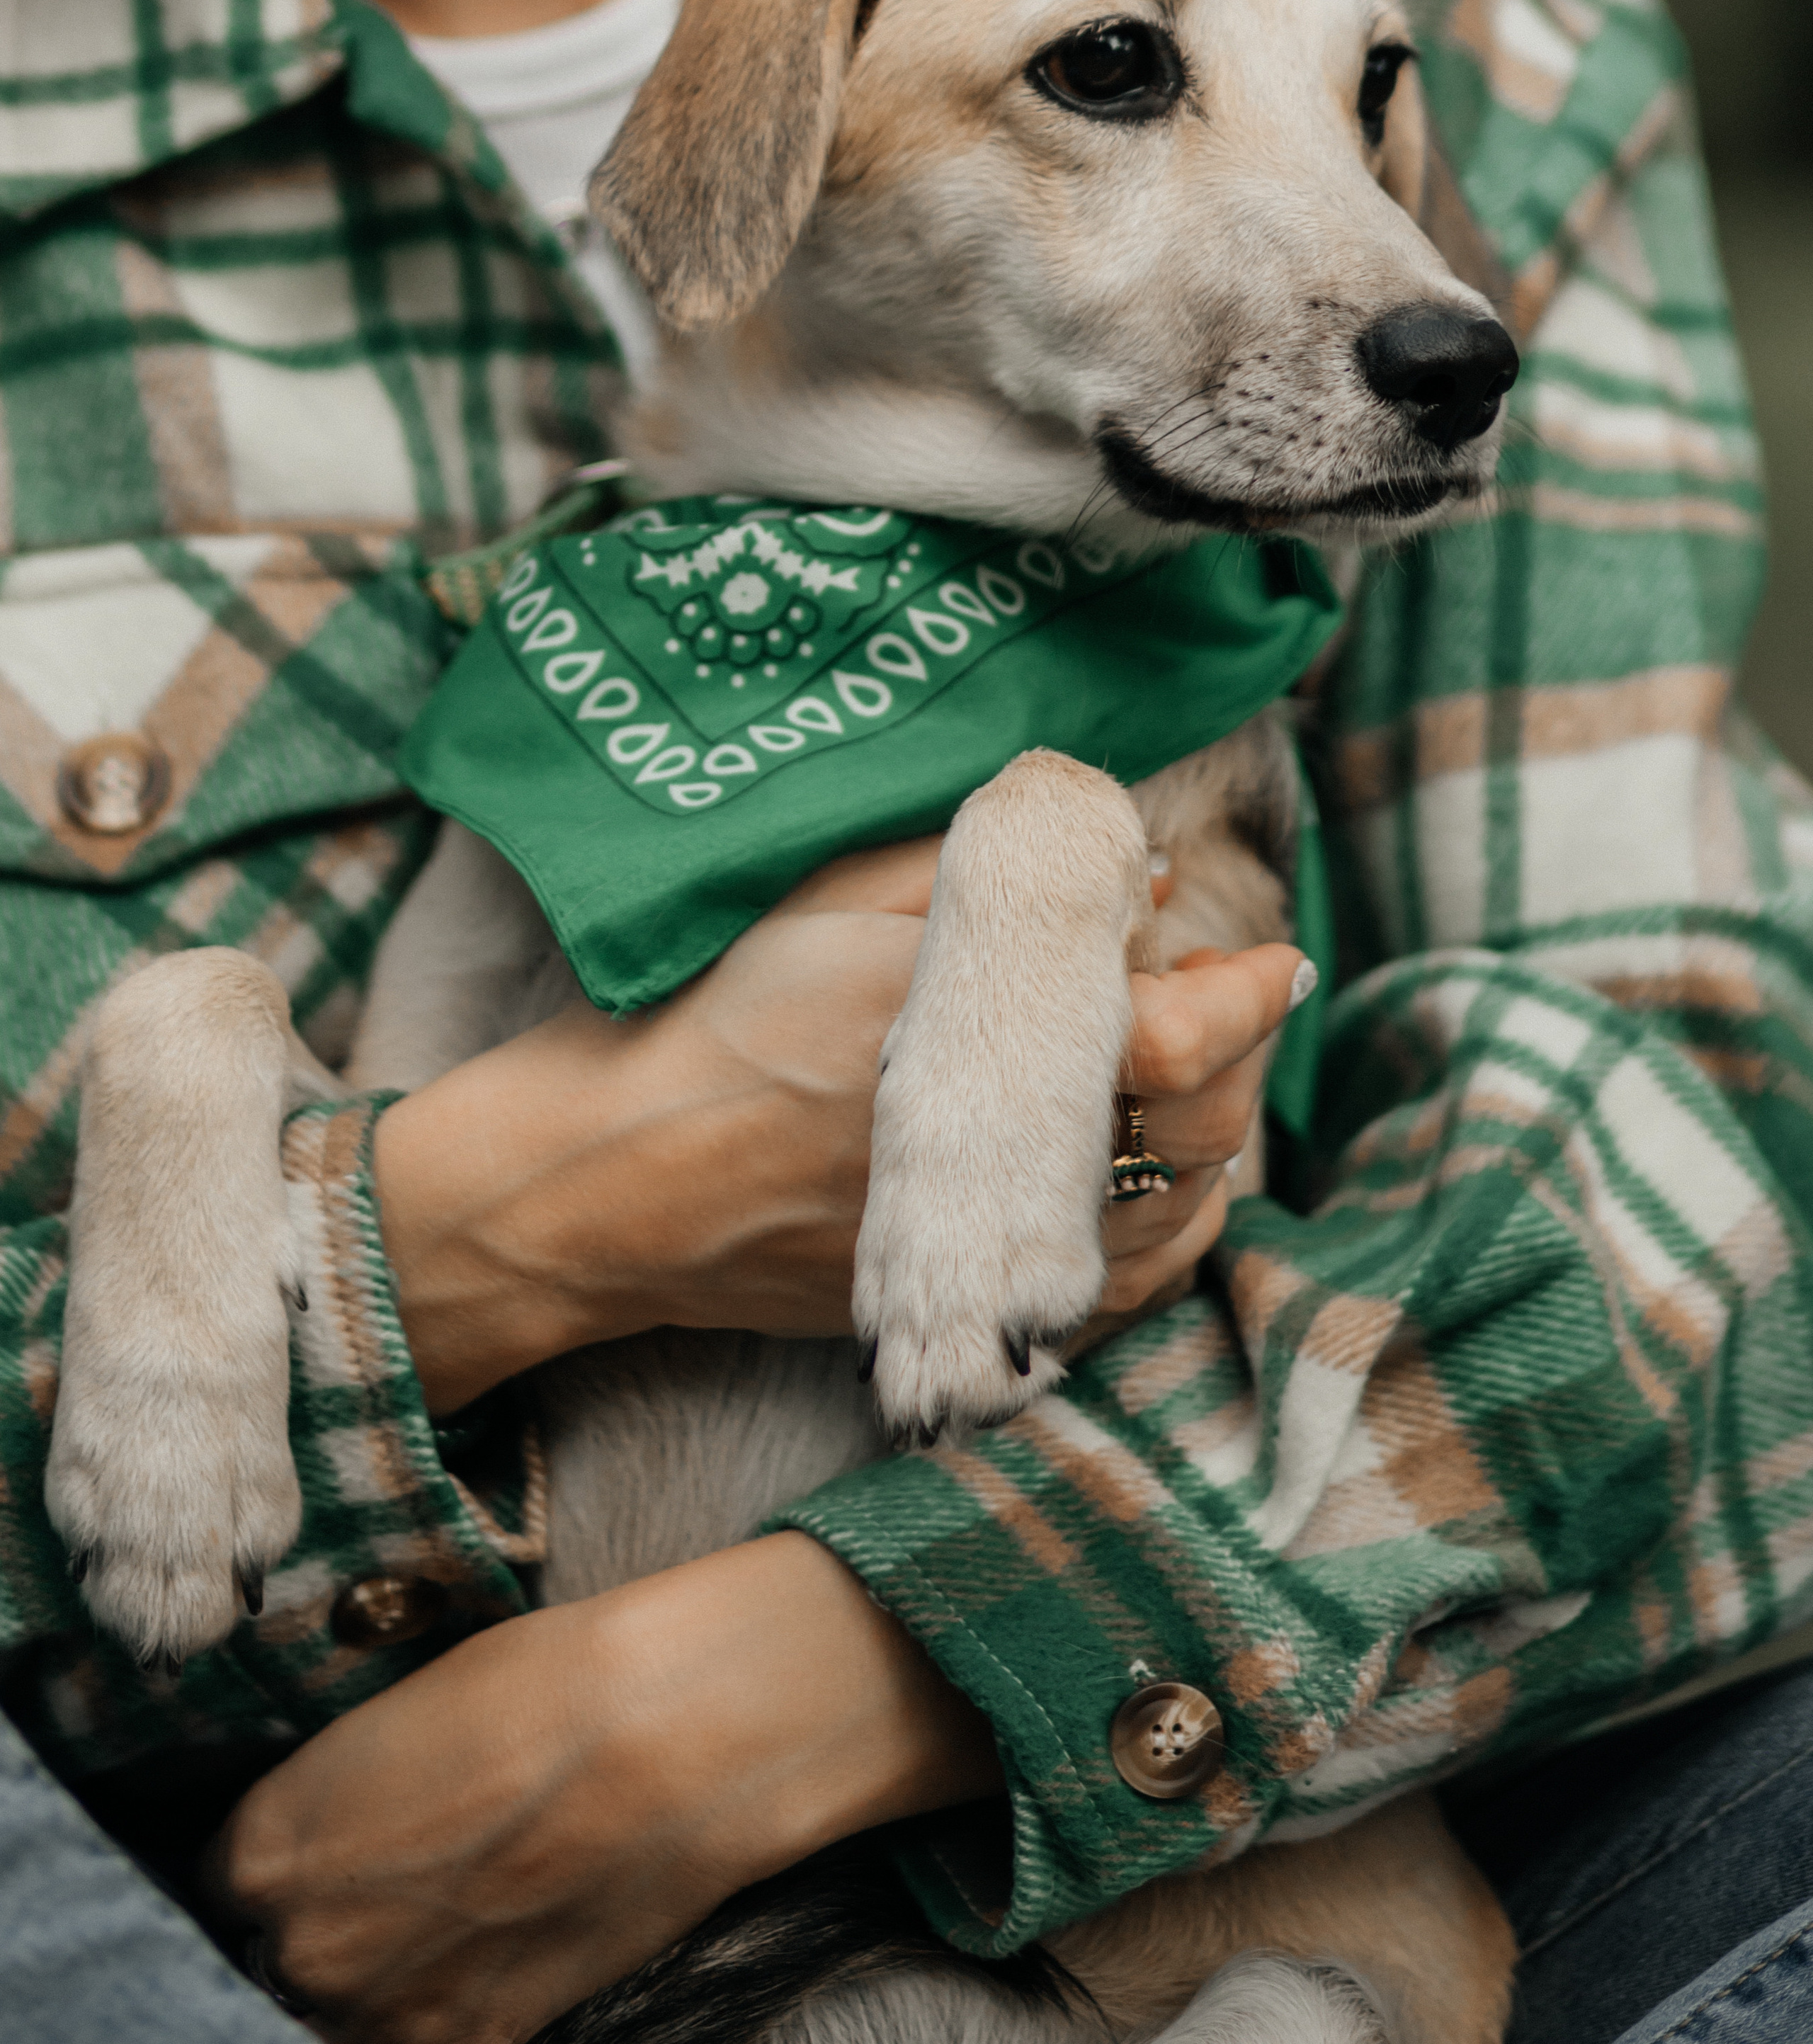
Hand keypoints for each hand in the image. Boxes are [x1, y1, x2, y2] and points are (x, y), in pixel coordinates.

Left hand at [218, 1533, 998, 2043]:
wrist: (670, 1739)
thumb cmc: (542, 1687)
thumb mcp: (405, 1710)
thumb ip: (345, 1795)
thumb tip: (347, 1831)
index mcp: (265, 1850)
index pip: (228, 1881)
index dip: (289, 1855)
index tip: (334, 1837)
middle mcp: (304, 1950)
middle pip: (284, 1959)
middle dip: (334, 1922)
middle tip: (407, 1872)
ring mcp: (390, 2014)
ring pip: (350, 2014)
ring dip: (386, 1976)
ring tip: (456, 1911)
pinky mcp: (479, 2043)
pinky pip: (429, 2039)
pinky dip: (452, 2005)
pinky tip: (499, 1944)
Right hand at [375, 838, 1308, 1413]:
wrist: (602, 1185)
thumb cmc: (708, 1021)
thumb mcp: (825, 903)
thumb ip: (967, 877)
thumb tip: (1116, 877)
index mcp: (968, 1044)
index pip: (1168, 1035)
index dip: (1242, 997)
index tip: (1272, 960)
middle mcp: (991, 1159)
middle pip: (1192, 1136)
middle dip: (1241, 1062)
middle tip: (1241, 1000)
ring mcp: (978, 1251)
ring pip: (1166, 1224)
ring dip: (1213, 1150)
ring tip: (1207, 1084)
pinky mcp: (955, 1309)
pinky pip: (1108, 1299)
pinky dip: (1162, 1244)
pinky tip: (1158, 1190)